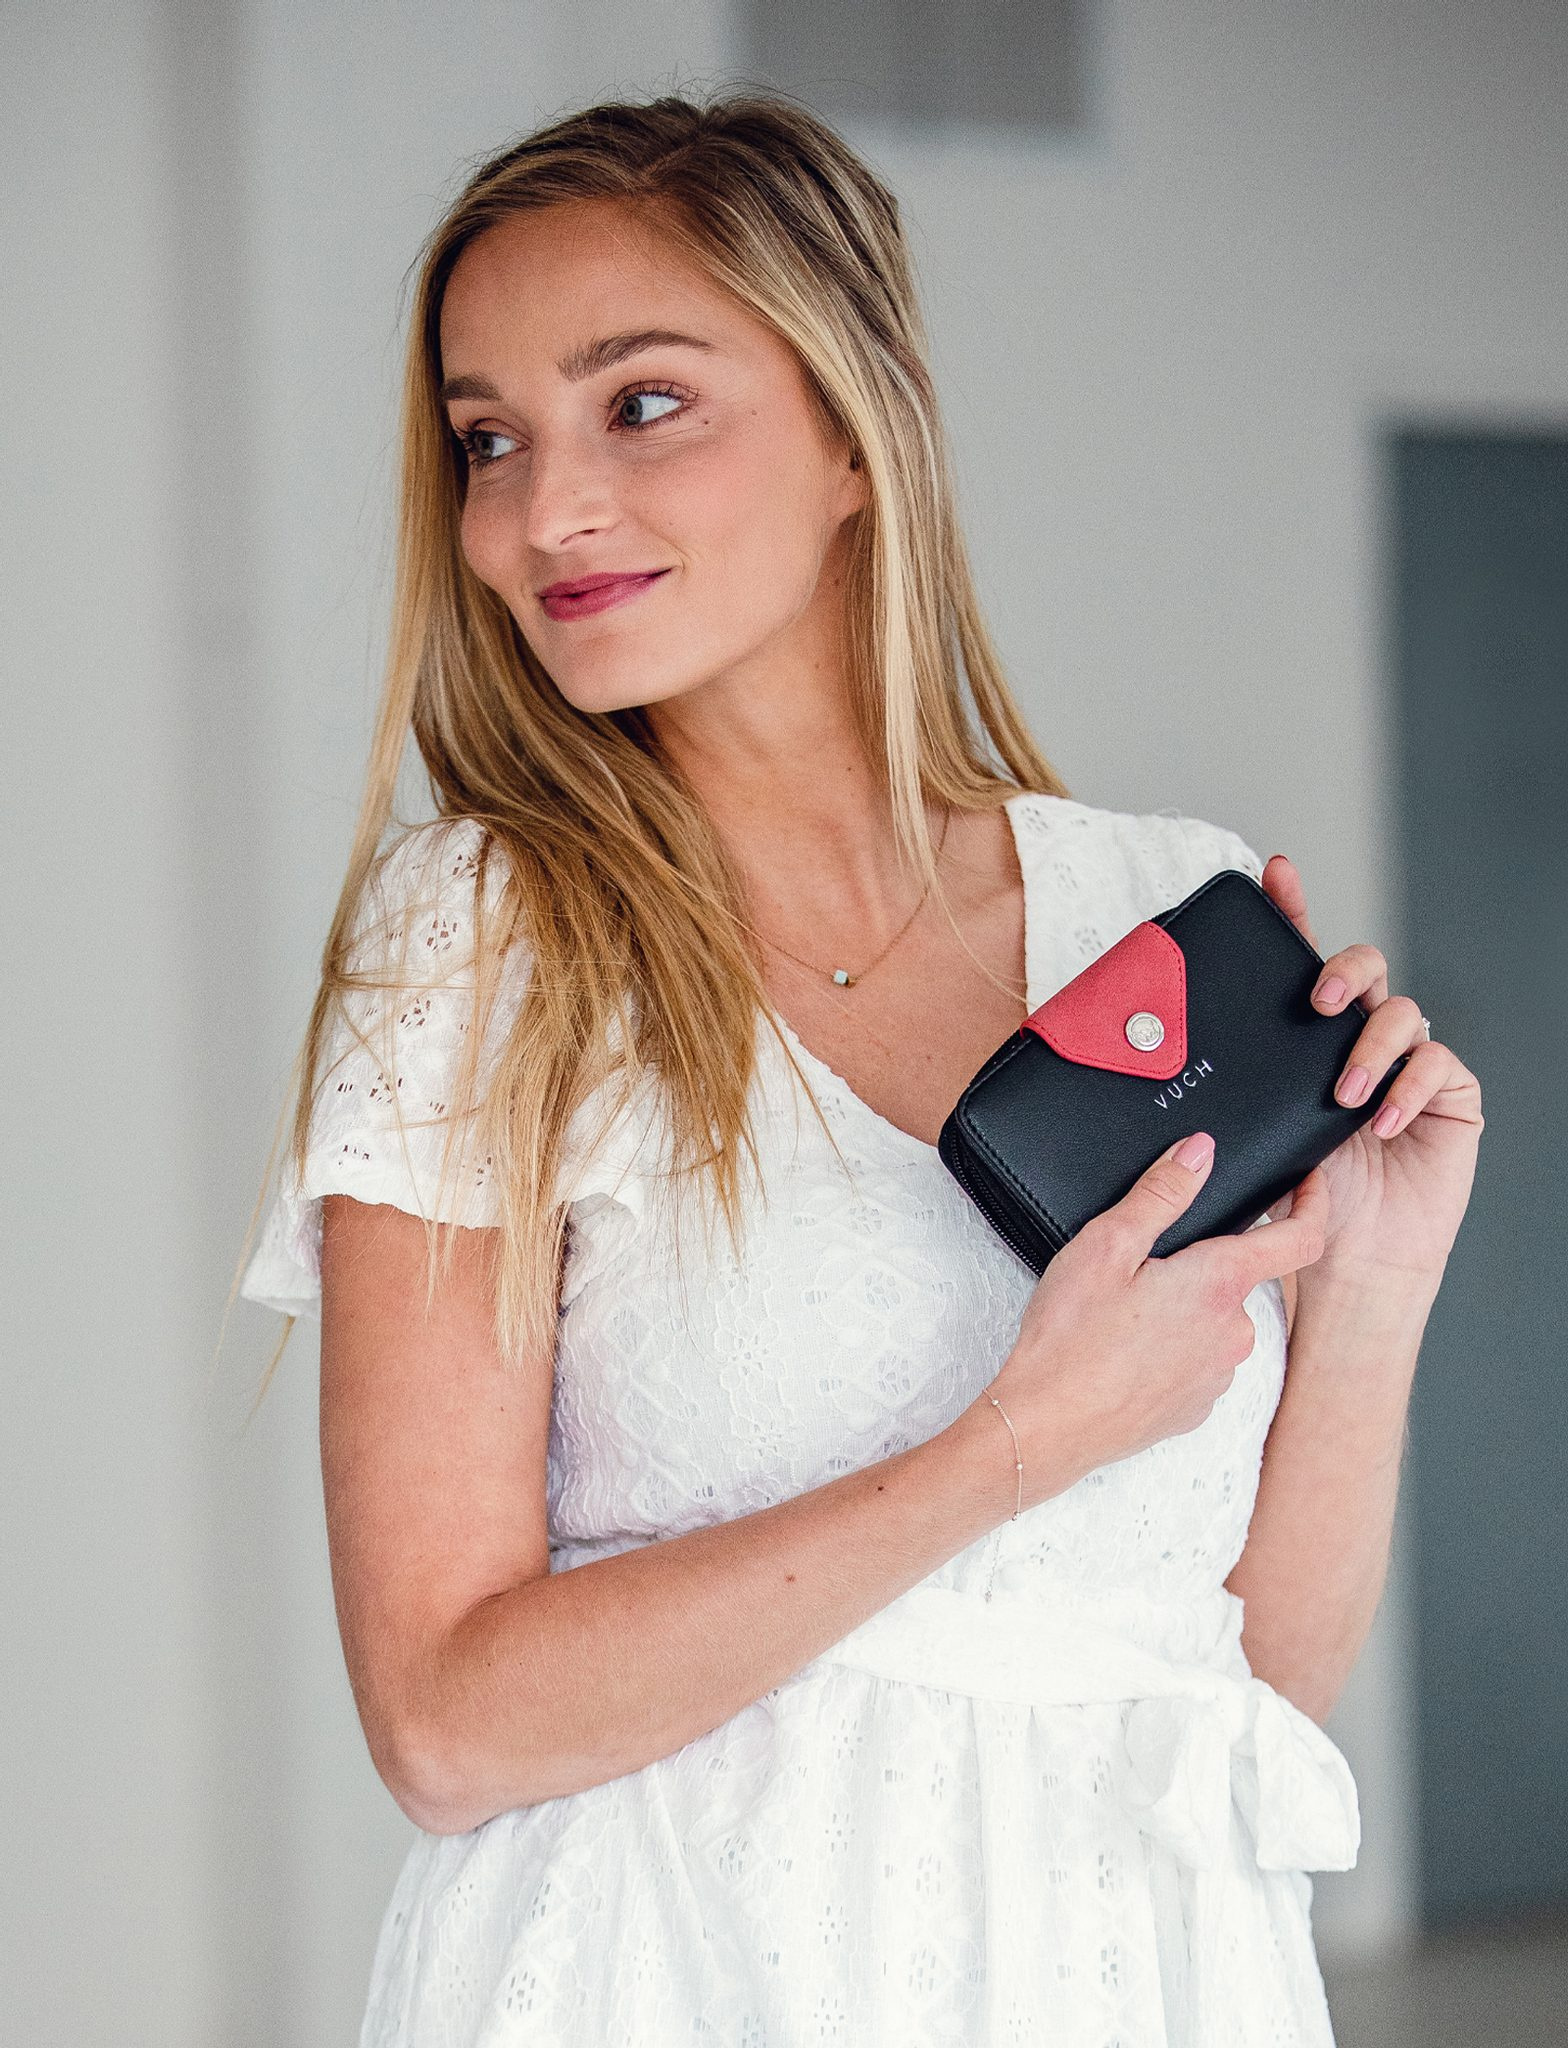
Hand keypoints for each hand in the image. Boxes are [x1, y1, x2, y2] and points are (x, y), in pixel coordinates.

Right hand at [987, 1132, 1329, 1502]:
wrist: (1047, 1427)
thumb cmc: (1069, 1338)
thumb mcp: (1106, 1245)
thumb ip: (1161, 1194)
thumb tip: (1201, 1152)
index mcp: (1218, 1286)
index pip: (1299, 1238)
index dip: (1313, 1202)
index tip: (1307, 1183)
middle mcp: (1234, 1333)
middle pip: (1239, 1278)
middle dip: (1201, 1264)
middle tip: (1141, 1265)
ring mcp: (1218, 1376)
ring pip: (1215, 1320)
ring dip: (1184, 1308)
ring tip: (1122, 1314)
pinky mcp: (1196, 1407)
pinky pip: (1198, 1360)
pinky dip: (1171, 1346)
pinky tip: (1124, 1350)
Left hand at [1259, 853, 1483, 1288]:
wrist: (1345, 1264)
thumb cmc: (1297, 1204)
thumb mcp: (1249, 1138)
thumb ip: (1229, 1093)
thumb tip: (1160, 1056)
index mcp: (1306, 1040)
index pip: (1301, 964)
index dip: (1293, 911)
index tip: (1273, 873)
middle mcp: (1359, 1039)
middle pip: (1365, 966)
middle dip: (1344, 969)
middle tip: (1319, 1000)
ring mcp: (1407, 1064)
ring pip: (1402, 1012)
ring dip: (1370, 1046)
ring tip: (1343, 1095)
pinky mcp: (1450, 1096)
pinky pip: (1437, 1065)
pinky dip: (1408, 1086)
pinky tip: (1382, 1120)